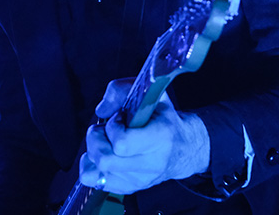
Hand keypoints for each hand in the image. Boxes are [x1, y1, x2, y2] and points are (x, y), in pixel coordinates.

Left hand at [78, 79, 210, 194]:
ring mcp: (141, 180)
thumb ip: (120, 91)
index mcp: (160, 137)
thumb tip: (101, 110)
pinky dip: (94, 166)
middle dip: (97, 140)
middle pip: (105, 160)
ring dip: (95, 152)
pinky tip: (105, 154)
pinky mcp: (131, 188)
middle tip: (105, 130)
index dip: (112, 128)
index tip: (118, 118)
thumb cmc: (165, 119)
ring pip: (97, 172)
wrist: (184, 148)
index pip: (122, 144)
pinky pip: (97, 182)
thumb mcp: (150, 93)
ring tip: (107, 141)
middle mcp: (151, 163)